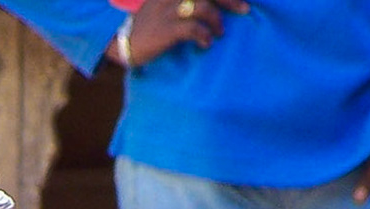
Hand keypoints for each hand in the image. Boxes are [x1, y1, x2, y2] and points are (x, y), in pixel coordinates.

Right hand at [119, 0, 248, 68]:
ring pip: (203, 7)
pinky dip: (204, 36)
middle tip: (244, 10)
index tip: (240, 1)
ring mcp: (167, 10)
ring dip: (217, 20)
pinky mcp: (165, 29)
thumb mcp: (166, 3)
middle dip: (229, 0)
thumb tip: (216, 5)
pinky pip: (192, 29)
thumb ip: (187, 0)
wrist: (125, 43)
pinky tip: (206, 43)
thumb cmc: (151, 25)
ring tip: (219, 33)